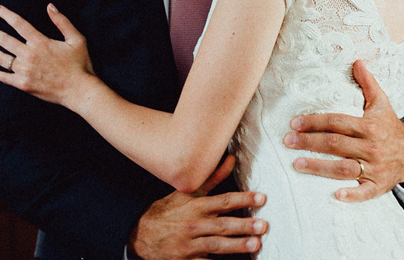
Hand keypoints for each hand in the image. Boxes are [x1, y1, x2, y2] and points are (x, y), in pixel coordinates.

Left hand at [0, 4, 93, 110]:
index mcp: (41, 42)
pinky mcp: (23, 84)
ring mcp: (25, 71)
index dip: (6, 14)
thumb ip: (62, 22)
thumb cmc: (80, 64)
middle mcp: (29, 55)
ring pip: (2, 59)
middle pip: (6, 40)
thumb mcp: (76, 39)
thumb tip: (50, 6)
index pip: (19, 24)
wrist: (79, 90)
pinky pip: (4, 77)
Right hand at [129, 155, 267, 259]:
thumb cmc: (169, 211)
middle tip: (262, 225)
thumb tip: (232, 159)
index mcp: (196, 207)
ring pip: (216, 245)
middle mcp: (194, 225)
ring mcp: (190, 245)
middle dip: (243, 225)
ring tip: (255, 244)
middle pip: (222, 225)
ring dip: (237, 245)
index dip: (242, 199)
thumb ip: (213, 178)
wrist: (142, 234)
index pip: (223, 201)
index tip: (261, 198)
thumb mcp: (188, 193)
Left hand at [282, 60, 403, 201]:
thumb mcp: (381, 102)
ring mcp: (375, 168)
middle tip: (287, 142)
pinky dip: (351, 195)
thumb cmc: (389, 125)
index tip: (294, 123)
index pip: (337, 122)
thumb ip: (368, 83)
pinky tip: (334, 195)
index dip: (315, 122)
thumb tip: (356, 61)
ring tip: (296, 164)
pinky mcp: (378, 186)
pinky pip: (364, 193)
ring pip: (344, 168)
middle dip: (309, 142)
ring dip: (319, 167)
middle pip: (335, 144)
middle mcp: (372, 147)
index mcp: (370, 126)